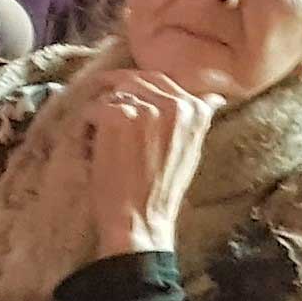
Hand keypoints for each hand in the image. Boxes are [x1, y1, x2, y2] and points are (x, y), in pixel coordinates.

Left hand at [77, 67, 217, 257]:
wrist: (139, 221)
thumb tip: (214, 97)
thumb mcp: (191, 152)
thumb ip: (197, 121)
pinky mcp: (118, 116)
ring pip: (113, 93)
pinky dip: (86, 126)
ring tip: (99, 138)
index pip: (161, 81)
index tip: (126, 106)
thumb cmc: (160, 192)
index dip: (139, 92)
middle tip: (103, 117)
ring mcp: (146, 108)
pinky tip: (91, 147)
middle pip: (135, 80)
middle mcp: (175, 103)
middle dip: (116, 95)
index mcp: (195, 110)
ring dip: (102, 112)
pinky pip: (93, 107)